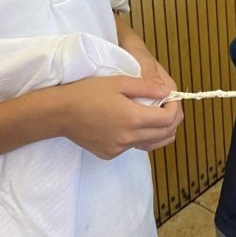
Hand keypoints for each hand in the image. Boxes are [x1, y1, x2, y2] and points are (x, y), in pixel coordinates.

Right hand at [54, 74, 182, 158]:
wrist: (61, 113)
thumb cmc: (88, 92)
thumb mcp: (118, 82)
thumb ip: (146, 87)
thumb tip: (168, 92)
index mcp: (133, 118)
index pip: (168, 119)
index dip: (175, 108)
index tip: (172, 98)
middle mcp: (129, 138)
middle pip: (164, 134)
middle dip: (173, 120)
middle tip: (170, 107)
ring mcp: (119, 149)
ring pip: (151, 144)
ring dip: (160, 132)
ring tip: (158, 117)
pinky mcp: (110, 154)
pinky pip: (133, 147)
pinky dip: (139, 137)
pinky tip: (132, 125)